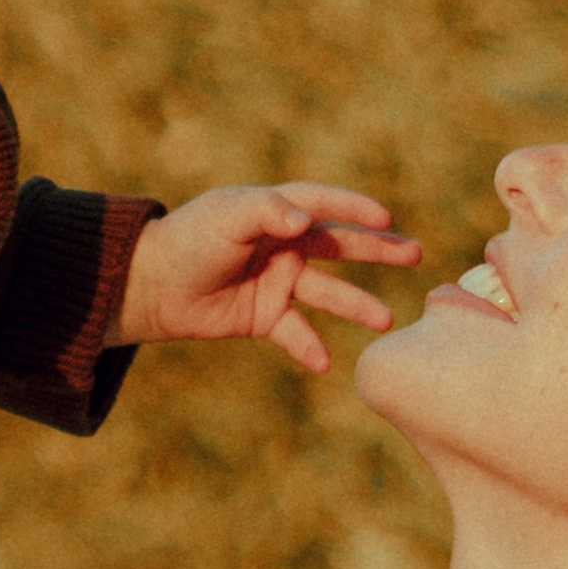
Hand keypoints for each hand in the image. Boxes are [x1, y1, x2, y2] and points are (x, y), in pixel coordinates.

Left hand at [106, 186, 419, 374]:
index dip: (354, 208)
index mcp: (277, 213)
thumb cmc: (189, 240)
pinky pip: (295, 332)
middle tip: (415, 254)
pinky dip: (309, 347)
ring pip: (327, 294)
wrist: (152, 285)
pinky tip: (324, 363)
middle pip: (340, 245)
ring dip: (356, 305)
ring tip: (385, 321)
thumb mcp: (226, 217)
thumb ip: (266, 212)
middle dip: (377, 250)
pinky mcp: (265, 316)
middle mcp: (285, 245)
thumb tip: (305, 221)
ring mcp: (278, 282)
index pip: (323, 205)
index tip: (385, 217)